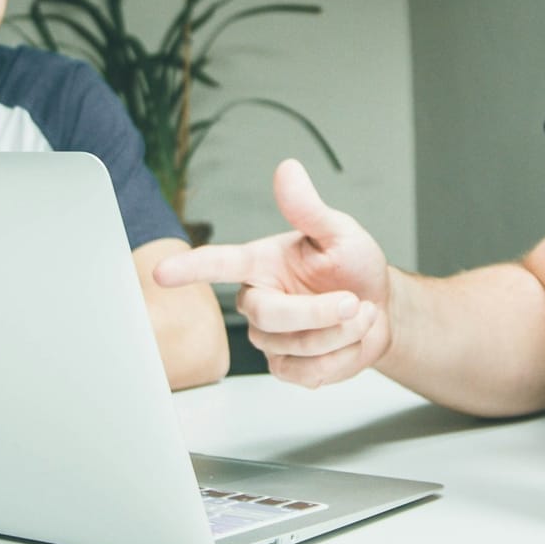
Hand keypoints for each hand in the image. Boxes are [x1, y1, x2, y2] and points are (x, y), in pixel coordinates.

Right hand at [153, 159, 390, 387]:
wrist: (382, 310)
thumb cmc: (354, 267)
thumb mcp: (339, 232)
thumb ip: (309, 209)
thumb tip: (287, 169)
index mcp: (261, 263)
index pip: (219, 264)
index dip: (190, 268)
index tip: (162, 273)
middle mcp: (259, 299)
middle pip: (269, 315)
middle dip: (319, 313)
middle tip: (354, 301)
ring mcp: (270, 338)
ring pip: (296, 347)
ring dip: (341, 333)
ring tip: (359, 313)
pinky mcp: (285, 367)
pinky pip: (306, 373)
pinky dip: (341, 358)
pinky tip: (349, 340)